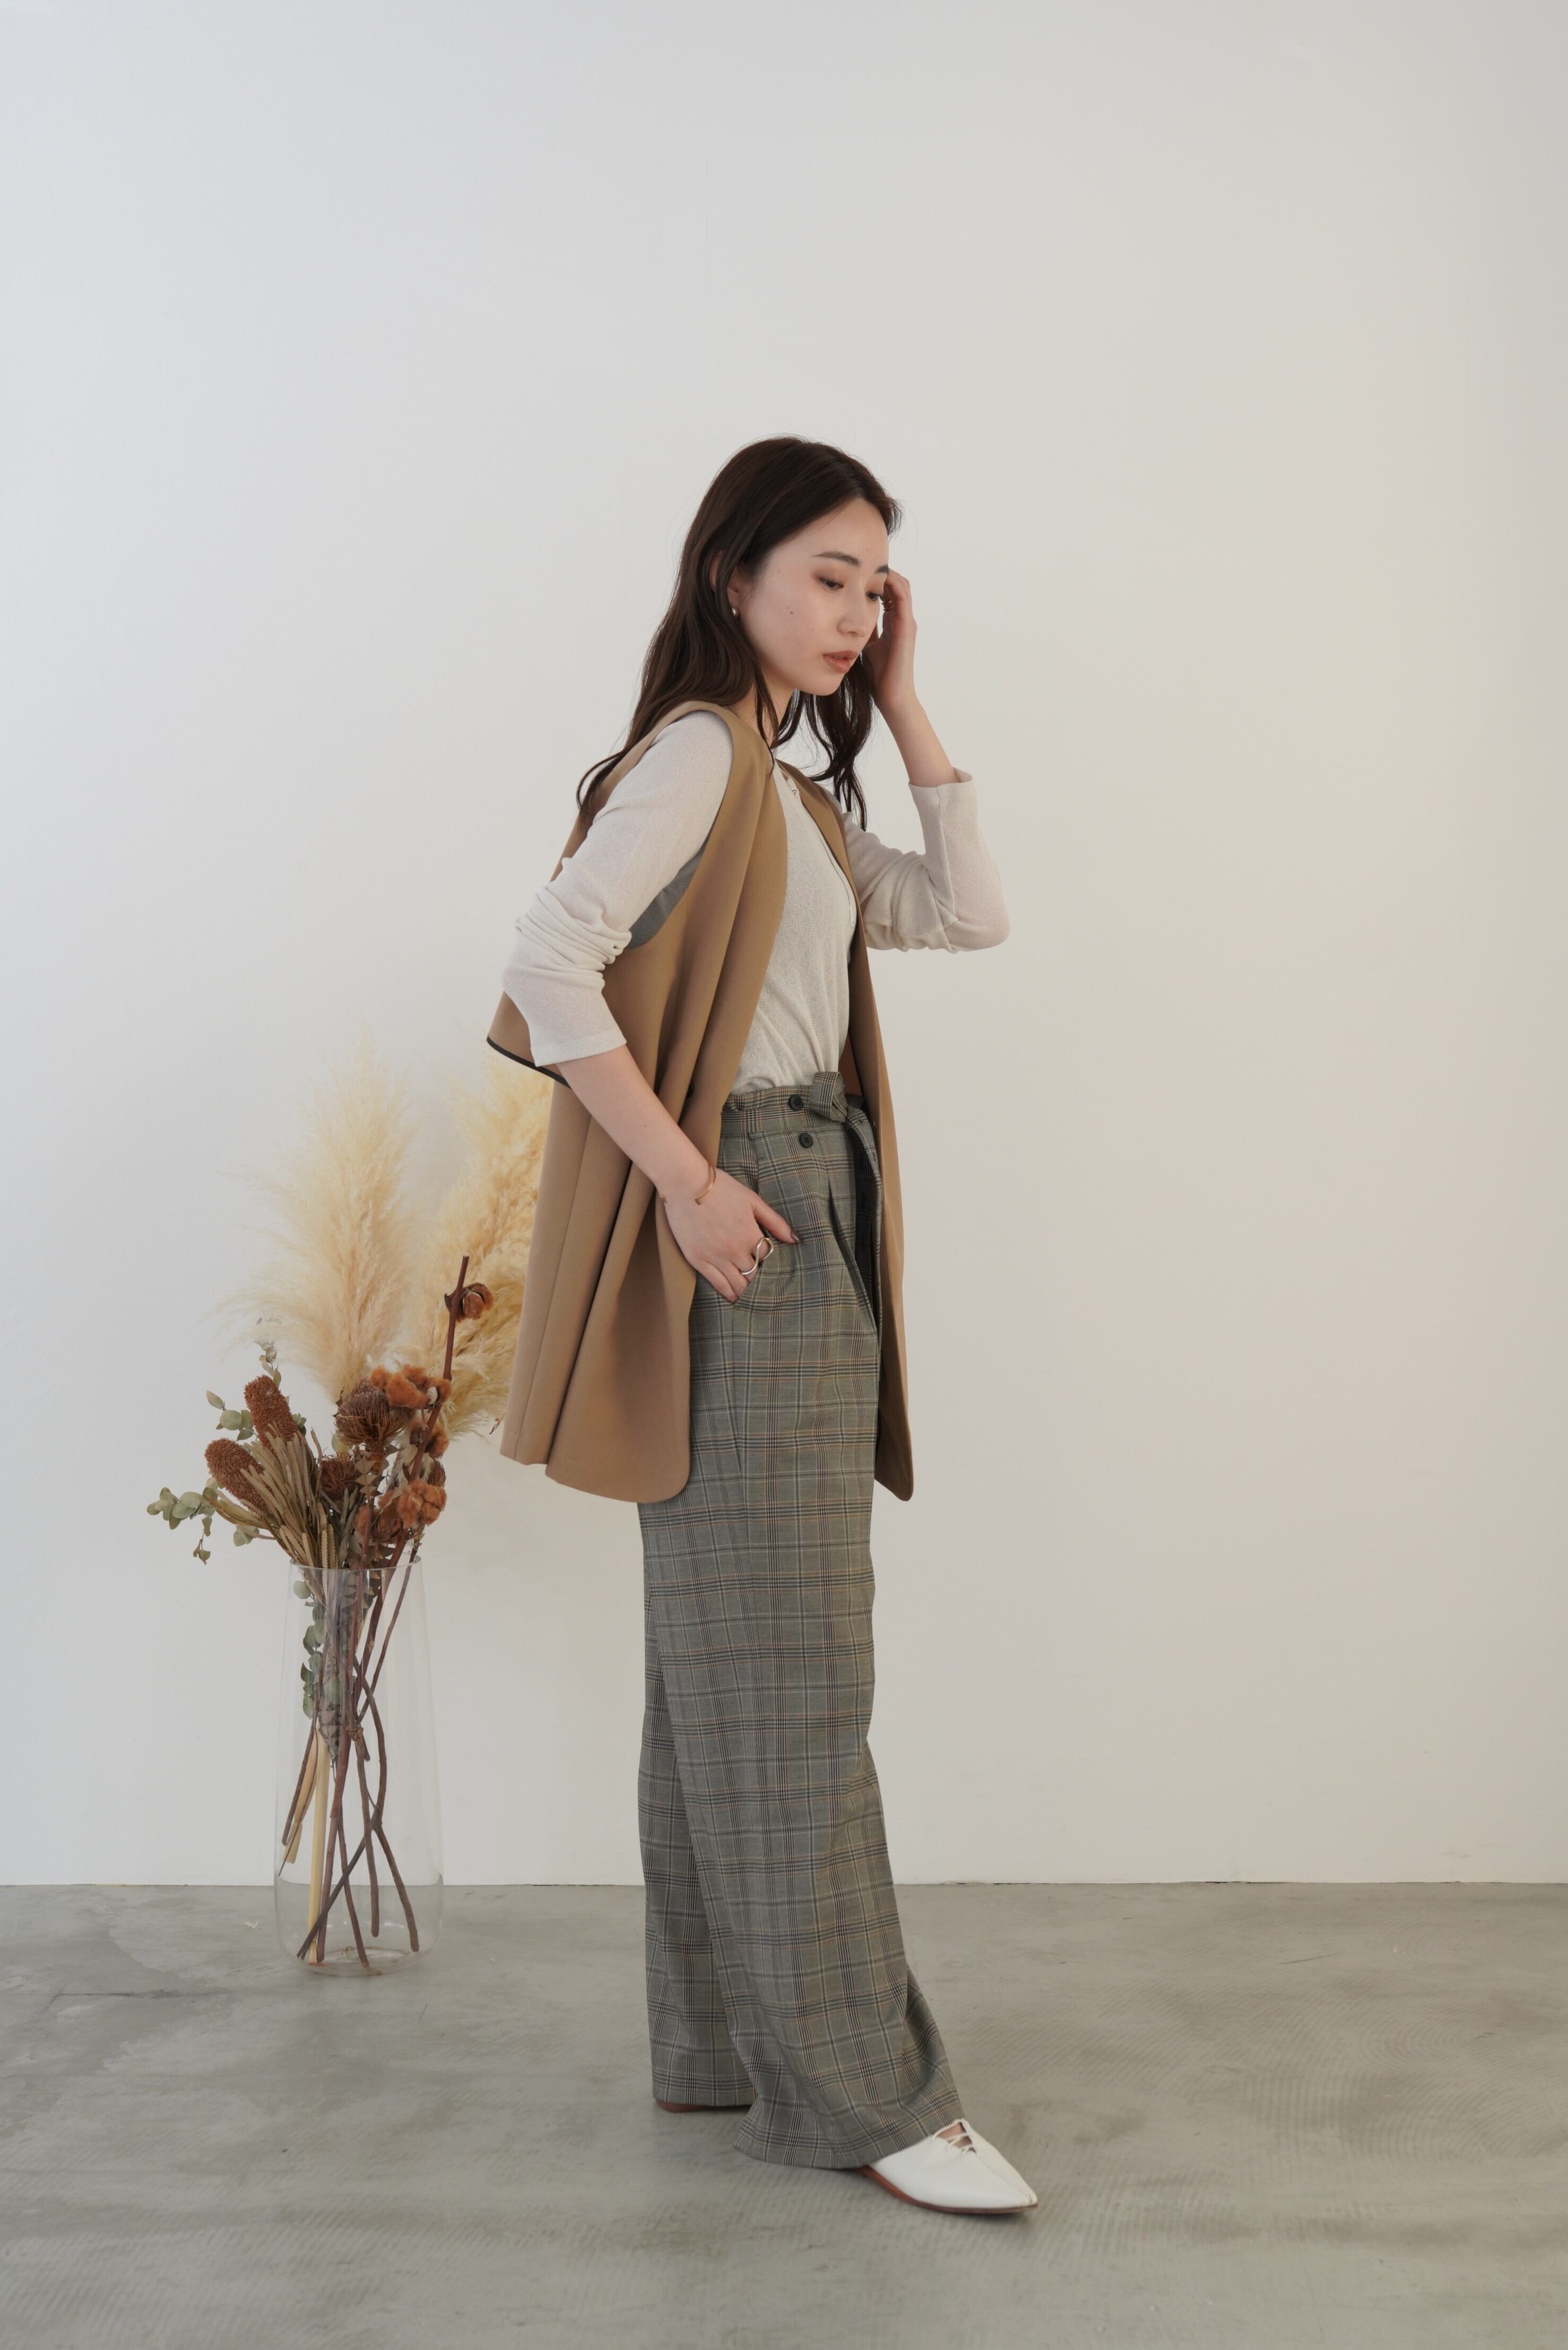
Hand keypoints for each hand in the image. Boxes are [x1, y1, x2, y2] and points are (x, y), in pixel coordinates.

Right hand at [664, 1164, 797, 1301]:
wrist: (685, 1184)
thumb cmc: (721, 1188)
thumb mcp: (752, 1200)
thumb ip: (775, 1222)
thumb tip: (795, 1239)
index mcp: (750, 1235)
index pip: (768, 1259)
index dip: (772, 1263)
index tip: (772, 1266)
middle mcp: (735, 1250)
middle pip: (755, 1276)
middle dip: (761, 1280)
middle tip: (766, 1285)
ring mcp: (715, 1257)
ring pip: (738, 1285)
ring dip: (747, 1291)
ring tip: (752, 1295)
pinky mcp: (698, 1260)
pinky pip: (717, 1285)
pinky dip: (729, 1294)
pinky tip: (734, 1297)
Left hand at [859, 566, 917, 717]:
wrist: (892, 697)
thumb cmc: (878, 677)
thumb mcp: (864, 646)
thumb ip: (860, 632)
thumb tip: (844, 622)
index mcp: (893, 623)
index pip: (887, 592)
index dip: (874, 580)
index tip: (856, 571)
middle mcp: (902, 620)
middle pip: (896, 584)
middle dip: (881, 572)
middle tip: (862, 562)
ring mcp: (907, 623)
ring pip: (901, 586)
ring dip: (887, 573)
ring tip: (870, 564)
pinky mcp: (907, 628)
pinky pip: (902, 597)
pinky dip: (892, 584)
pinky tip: (875, 578)